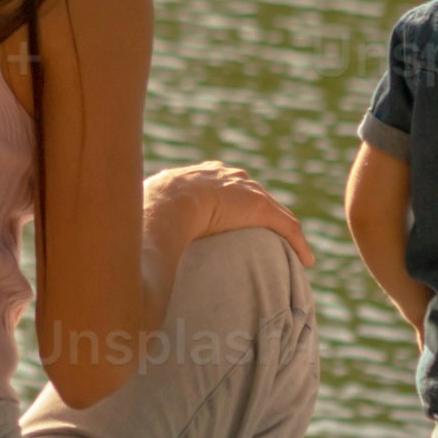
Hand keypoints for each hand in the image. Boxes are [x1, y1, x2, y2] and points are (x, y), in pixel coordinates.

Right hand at [138, 160, 301, 263]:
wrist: (166, 203)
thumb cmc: (150, 210)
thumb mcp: (148, 214)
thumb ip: (148, 225)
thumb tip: (130, 248)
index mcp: (202, 176)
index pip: (228, 188)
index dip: (236, 204)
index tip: (238, 221)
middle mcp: (228, 177)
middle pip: (256, 196)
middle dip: (266, 215)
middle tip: (270, 237)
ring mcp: (245, 191)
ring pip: (275, 213)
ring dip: (285, 233)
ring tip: (294, 252)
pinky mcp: (260, 208)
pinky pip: (286, 226)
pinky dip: (298, 243)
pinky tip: (307, 260)